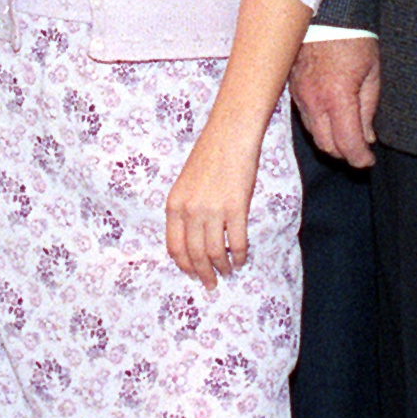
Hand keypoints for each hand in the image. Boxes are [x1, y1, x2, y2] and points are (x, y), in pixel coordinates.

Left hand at [166, 123, 261, 290]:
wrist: (230, 133)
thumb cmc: (210, 155)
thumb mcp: (186, 182)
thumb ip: (186, 209)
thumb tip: (194, 238)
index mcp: (174, 204)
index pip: (175, 247)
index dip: (184, 266)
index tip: (192, 274)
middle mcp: (190, 210)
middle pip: (194, 255)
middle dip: (203, 274)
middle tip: (211, 284)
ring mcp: (213, 210)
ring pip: (215, 253)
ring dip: (222, 268)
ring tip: (228, 272)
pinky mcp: (236, 208)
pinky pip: (237, 242)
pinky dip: (240, 255)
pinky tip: (242, 259)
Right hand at [290, 37, 379, 167]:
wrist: (325, 12)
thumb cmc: (353, 38)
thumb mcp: (371, 72)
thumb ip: (368, 108)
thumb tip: (367, 136)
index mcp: (338, 98)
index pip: (347, 144)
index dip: (360, 159)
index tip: (368, 161)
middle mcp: (314, 101)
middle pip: (327, 146)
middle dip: (345, 153)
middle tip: (360, 149)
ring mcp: (300, 96)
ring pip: (314, 134)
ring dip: (331, 140)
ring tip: (347, 133)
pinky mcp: (292, 89)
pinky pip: (305, 118)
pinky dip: (319, 125)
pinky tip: (332, 116)